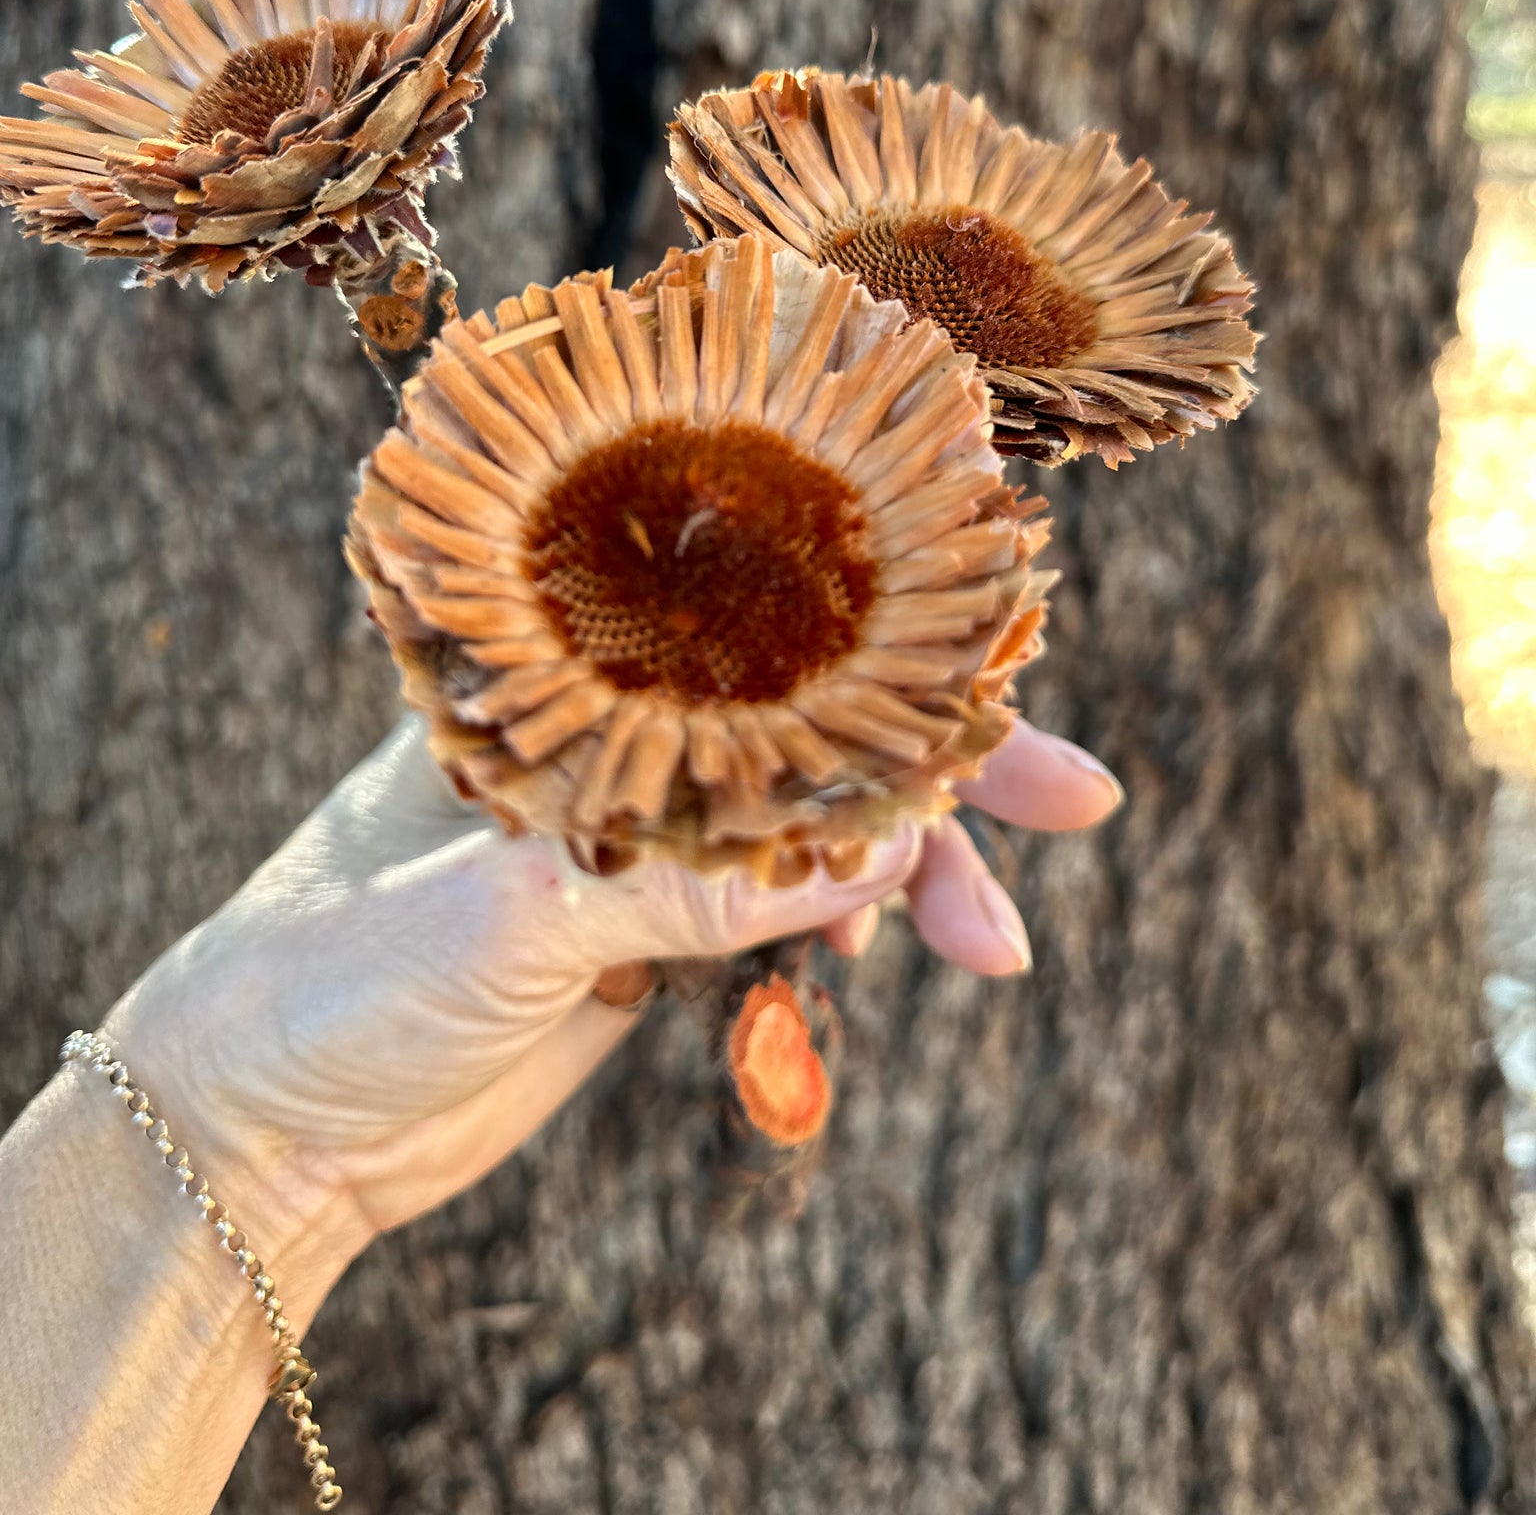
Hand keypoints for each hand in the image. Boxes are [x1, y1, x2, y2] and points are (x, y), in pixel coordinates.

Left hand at [104, 717, 1120, 1297]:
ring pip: (808, 823)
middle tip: (1077, 803)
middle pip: (805, 715)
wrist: (255, 1128)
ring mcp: (631, 835)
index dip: (882, 643)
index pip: (749, 625)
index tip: (1002, 668)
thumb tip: (879, 850)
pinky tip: (867, 970)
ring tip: (992, 946)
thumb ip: (686, 881)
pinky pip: (774, 913)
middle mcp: (608, 735)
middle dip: (940, 763)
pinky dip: (839, 933)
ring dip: (906, 871)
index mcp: (557, 676)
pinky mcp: (641, 934)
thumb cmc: (330, 975)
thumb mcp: (504, 916)